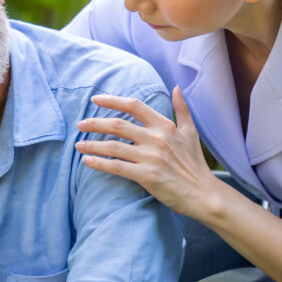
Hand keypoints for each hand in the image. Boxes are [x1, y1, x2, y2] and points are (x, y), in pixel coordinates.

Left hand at [76, 87, 217, 219]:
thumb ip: (181, 109)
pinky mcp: (146, 176)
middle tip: (81, 124)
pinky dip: (99, 163)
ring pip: (113, 146)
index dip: (112, 100)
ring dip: (93, 144)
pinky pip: (116, 167)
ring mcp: (151, 157)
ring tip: (79, 144)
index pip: (134, 106)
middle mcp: (157, 139)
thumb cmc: (194, 163)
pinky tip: (87, 161)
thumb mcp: (190, 132)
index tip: (95, 100)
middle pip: (118, 125)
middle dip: (95, 123)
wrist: (203, 194)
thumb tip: (176, 87)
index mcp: (165, 126)